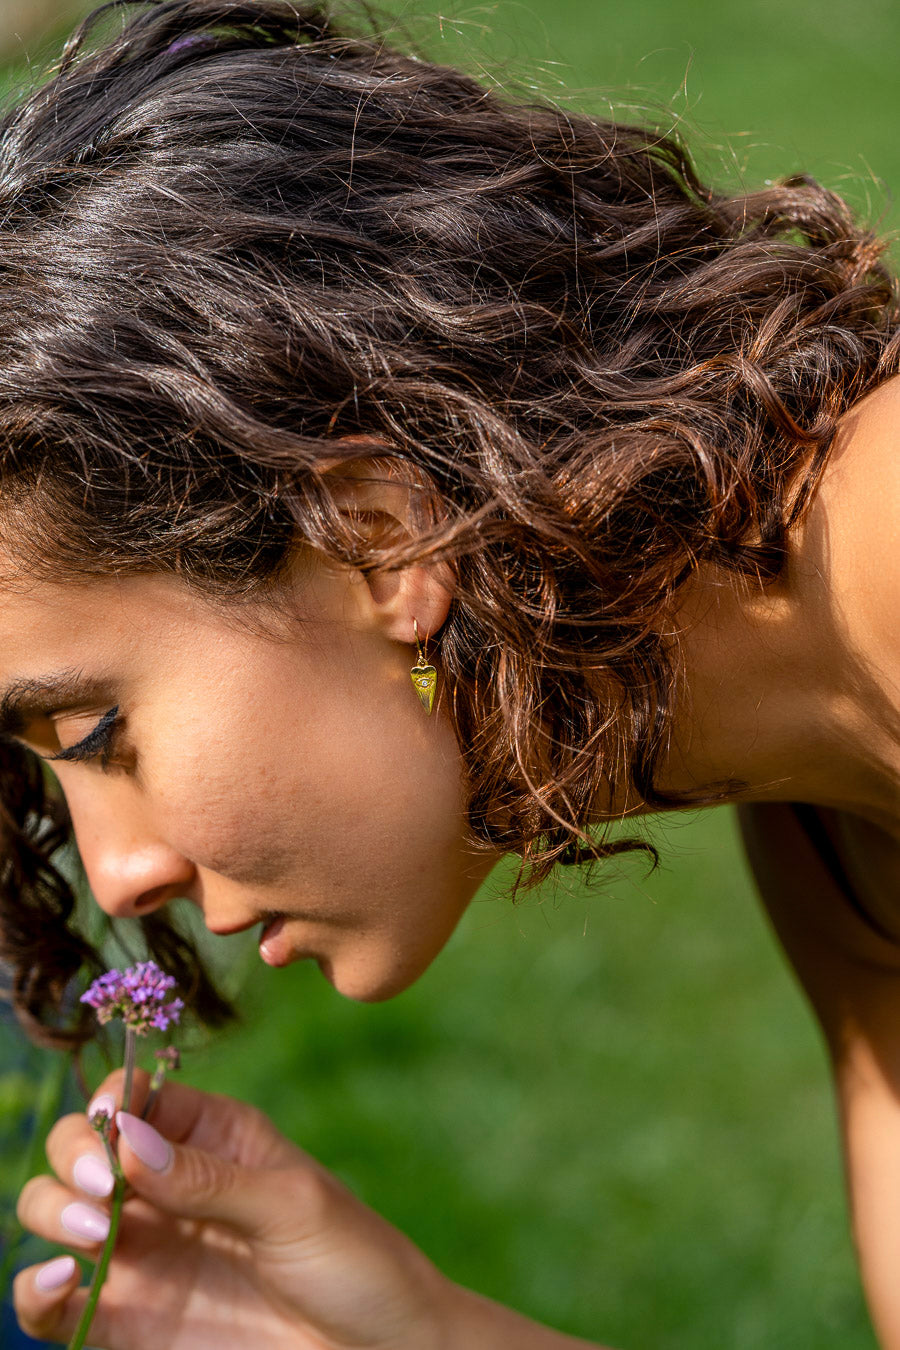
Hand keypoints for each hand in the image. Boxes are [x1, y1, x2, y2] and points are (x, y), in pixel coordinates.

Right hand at [13, 1069, 450, 1349]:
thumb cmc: (355, 1263)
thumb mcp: (293, 1208)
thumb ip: (208, 1179)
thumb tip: (125, 1141)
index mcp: (212, 1137)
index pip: (136, 1095)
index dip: (112, 1100)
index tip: (112, 1126)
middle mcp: (166, 1188)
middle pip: (82, 1146)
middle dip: (72, 1153)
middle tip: (100, 1190)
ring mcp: (145, 1252)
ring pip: (55, 1210)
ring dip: (50, 1210)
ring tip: (94, 1234)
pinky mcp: (130, 1320)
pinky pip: (55, 1303)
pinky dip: (36, 1289)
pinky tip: (62, 1281)